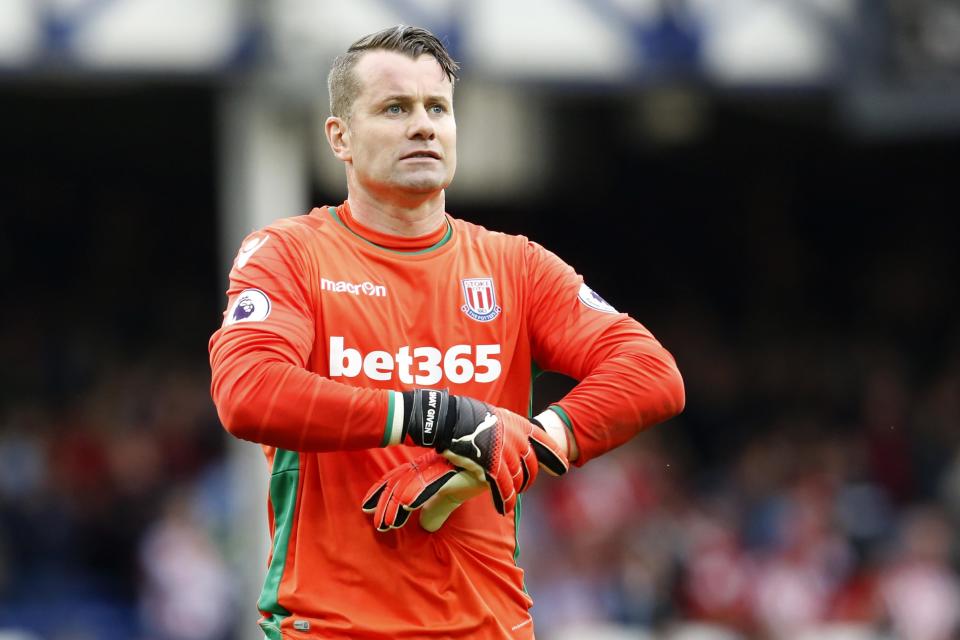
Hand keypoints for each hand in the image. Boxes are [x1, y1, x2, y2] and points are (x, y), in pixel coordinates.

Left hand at [361, 452, 486, 531]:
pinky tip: (406, 504)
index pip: (400, 478)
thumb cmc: (478, 468)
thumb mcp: (454, 492)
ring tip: (386, 523)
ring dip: (397, 505)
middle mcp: (431, 465)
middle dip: (384, 500)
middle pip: (400, 481)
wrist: (504, 454)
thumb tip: (426, 525)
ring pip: (412, 485)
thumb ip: (438, 507)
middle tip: (371, 519)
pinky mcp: (453, 471)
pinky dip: (417, 494)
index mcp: (429, 468)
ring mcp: (441, 467)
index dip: (383, 491)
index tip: (367, 506)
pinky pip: (431, 484)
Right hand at [402, 390, 568, 514]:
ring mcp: (506, 454)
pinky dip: (506, 500)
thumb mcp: (498, 417)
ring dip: (516, 490)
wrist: (451, 419)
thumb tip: (518, 441)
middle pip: (532, 466)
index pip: (546, 444)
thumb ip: (511, 431)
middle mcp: (518, 441)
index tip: (563, 469)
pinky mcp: (492, 467)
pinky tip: (504, 508)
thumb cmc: (470, 417)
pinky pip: (504, 489)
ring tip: (511, 496)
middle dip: (530, 479)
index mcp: (521, 426)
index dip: (555, 458)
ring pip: (518, 479)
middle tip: (524, 486)